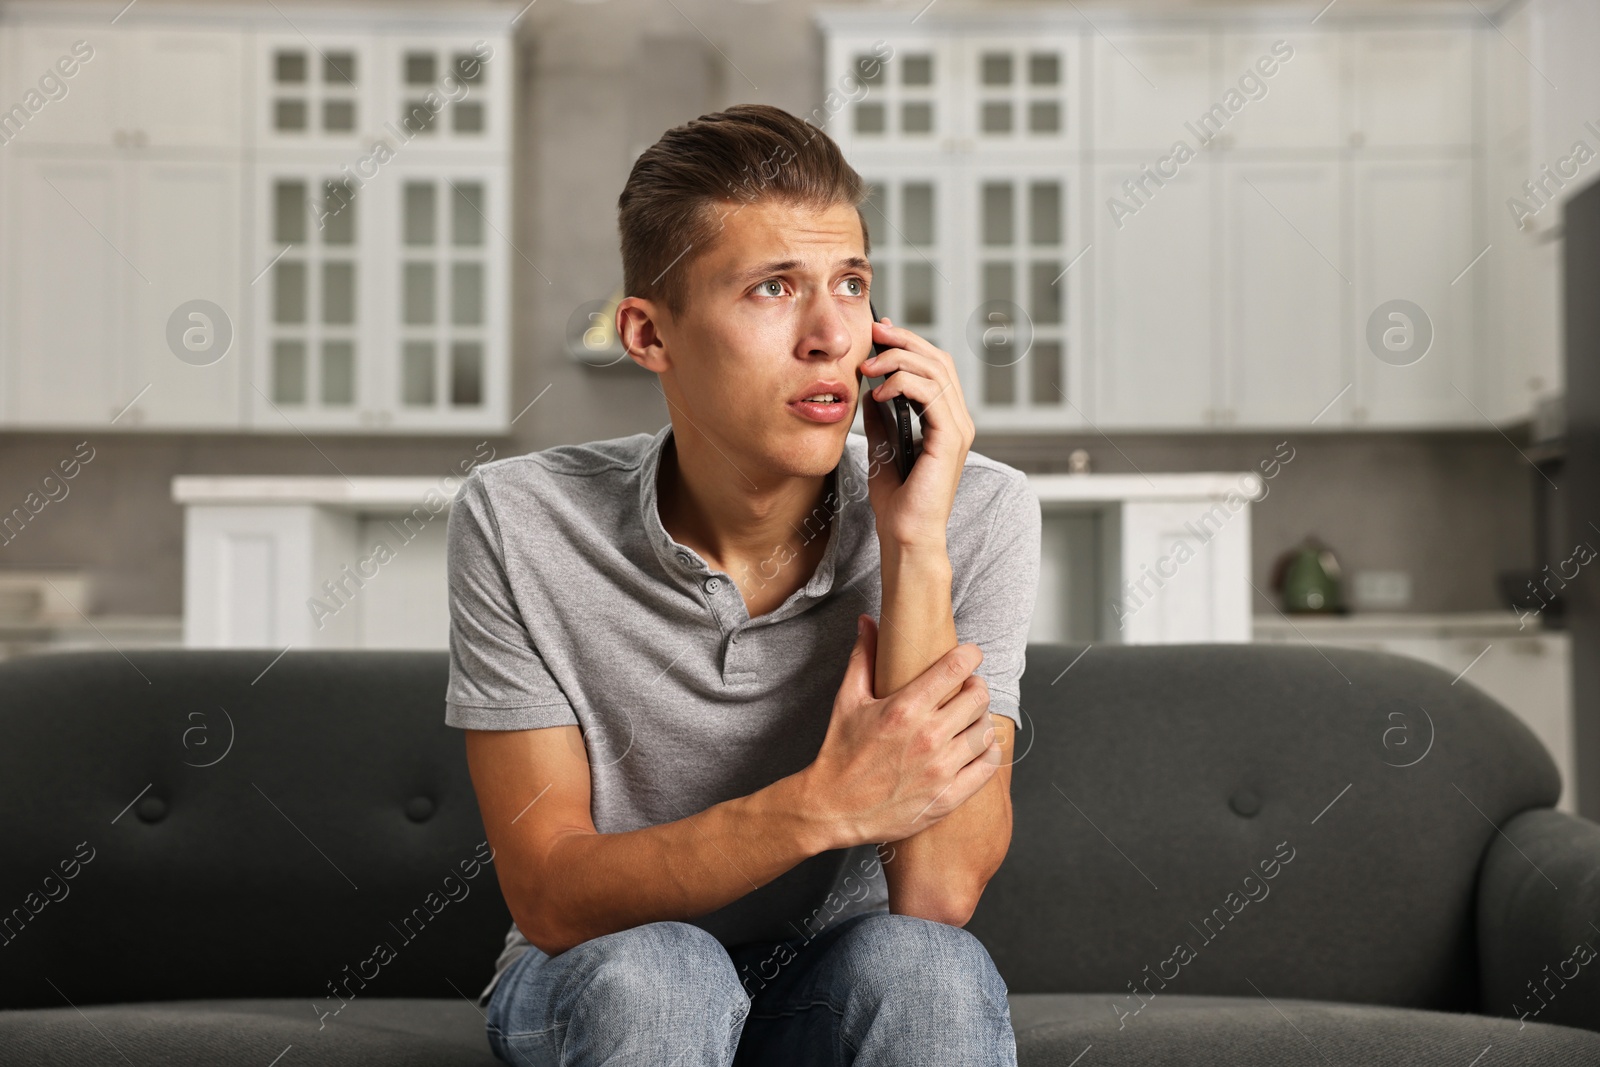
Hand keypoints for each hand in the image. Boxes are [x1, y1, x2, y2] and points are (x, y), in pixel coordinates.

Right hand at [801, 615, 1000, 849]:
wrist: (833, 807)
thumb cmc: (840, 752)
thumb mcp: (847, 699)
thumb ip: (863, 656)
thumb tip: (868, 620)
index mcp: (904, 708)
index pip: (955, 667)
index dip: (969, 655)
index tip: (970, 655)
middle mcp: (927, 737)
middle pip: (978, 697)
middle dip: (975, 687)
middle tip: (967, 690)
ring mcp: (940, 769)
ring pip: (986, 730)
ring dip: (981, 719)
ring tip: (968, 720)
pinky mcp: (947, 796)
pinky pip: (988, 766)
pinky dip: (988, 751)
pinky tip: (975, 747)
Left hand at [858, 314, 975, 549]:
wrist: (905, 535)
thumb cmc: (897, 501)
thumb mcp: (883, 446)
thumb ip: (883, 417)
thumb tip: (871, 388)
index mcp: (946, 420)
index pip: (935, 367)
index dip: (909, 344)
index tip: (880, 334)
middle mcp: (958, 421)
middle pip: (939, 360)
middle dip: (905, 341)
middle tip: (875, 334)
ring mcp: (958, 429)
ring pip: (935, 371)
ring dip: (898, 360)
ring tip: (868, 367)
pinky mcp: (950, 439)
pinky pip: (931, 394)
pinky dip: (903, 384)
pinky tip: (879, 391)